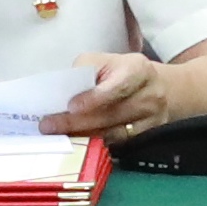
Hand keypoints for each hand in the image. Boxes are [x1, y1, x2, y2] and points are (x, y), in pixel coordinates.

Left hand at [39, 51, 169, 142]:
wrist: (156, 86)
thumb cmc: (120, 71)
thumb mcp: (104, 61)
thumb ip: (85, 72)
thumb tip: (62, 92)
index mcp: (138, 69)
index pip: (117, 86)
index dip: (94, 97)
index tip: (71, 106)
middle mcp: (150, 95)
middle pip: (112, 114)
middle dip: (78, 121)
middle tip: (50, 126)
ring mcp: (153, 119)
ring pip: (114, 133)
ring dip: (84, 136)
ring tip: (59, 136)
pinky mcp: (150, 136)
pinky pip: (120, 144)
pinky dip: (97, 144)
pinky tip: (78, 143)